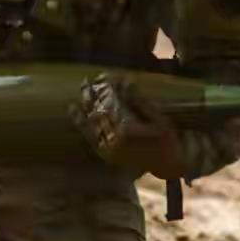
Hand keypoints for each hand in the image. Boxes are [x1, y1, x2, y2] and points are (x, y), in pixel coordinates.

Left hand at [70, 73, 186, 178]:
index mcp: (127, 128)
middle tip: (88, 78)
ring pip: (92, 120)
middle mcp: (114, 138)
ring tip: (83, 86)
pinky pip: (89, 134)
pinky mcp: (104, 153)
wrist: (165, 167)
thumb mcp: (158, 119)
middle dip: (93, 92)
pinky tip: (74, 108)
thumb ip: (140, 101)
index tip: (106, 74)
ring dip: (86, 102)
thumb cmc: (166, 141)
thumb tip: (127, 81)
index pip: (113, 102)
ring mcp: (107, 146)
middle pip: (99, 109)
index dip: (108, 87)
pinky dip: (80, 121)